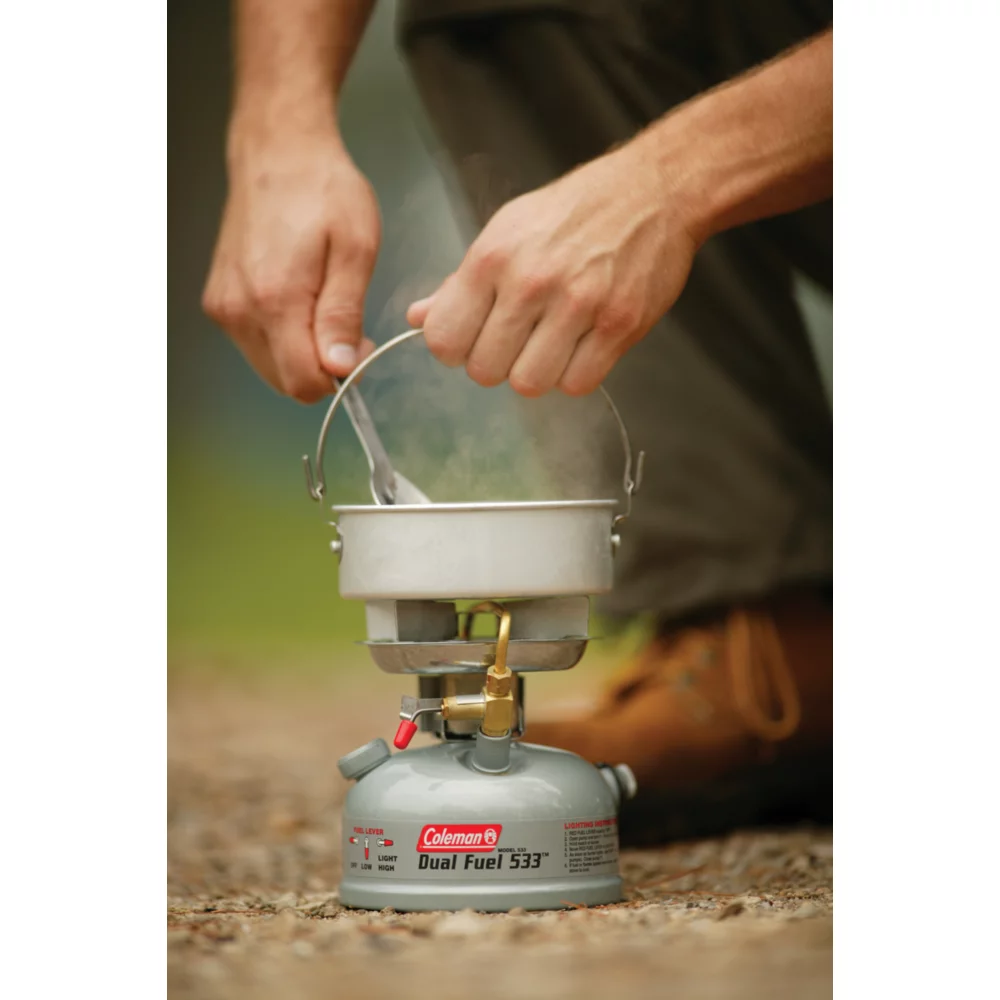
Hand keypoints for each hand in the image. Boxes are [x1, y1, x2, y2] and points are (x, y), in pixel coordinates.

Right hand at [203, 130, 380, 402]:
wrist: (278, 152)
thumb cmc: (323, 190)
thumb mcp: (355, 249)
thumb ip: (344, 314)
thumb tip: (340, 368)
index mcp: (274, 299)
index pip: (303, 383)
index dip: (339, 378)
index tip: (358, 347)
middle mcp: (239, 309)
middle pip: (284, 382)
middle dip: (321, 368)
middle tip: (346, 326)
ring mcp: (223, 306)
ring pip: (269, 368)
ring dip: (301, 353)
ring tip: (322, 304)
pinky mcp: (218, 301)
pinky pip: (255, 344)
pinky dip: (281, 337)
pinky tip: (298, 299)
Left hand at [406, 140, 701, 396]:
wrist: (652, 191)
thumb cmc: (574, 211)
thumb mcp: (506, 231)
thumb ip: (460, 282)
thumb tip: (419, 319)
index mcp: (492, 258)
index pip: (445, 339)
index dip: (456, 348)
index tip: (473, 337)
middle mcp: (531, 283)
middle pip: (485, 371)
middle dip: (496, 363)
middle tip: (517, 340)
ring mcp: (578, 306)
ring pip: (529, 384)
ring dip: (536, 373)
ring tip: (549, 345)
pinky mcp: (619, 326)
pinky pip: (578, 385)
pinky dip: (576, 374)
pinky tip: (580, 346)